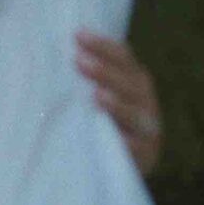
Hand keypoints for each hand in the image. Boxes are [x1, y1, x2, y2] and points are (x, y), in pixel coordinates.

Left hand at [77, 31, 163, 174]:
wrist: (116, 169)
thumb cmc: (98, 125)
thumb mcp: (93, 100)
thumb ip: (84, 80)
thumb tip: (55, 54)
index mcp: (134, 81)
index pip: (123, 57)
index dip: (103, 45)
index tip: (77, 35)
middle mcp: (145, 101)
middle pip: (129, 82)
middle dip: (104, 71)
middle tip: (78, 61)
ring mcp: (148, 129)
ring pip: (135, 114)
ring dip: (116, 104)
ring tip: (96, 95)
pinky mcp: (146, 156)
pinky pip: (137, 148)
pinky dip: (126, 142)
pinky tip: (116, 137)